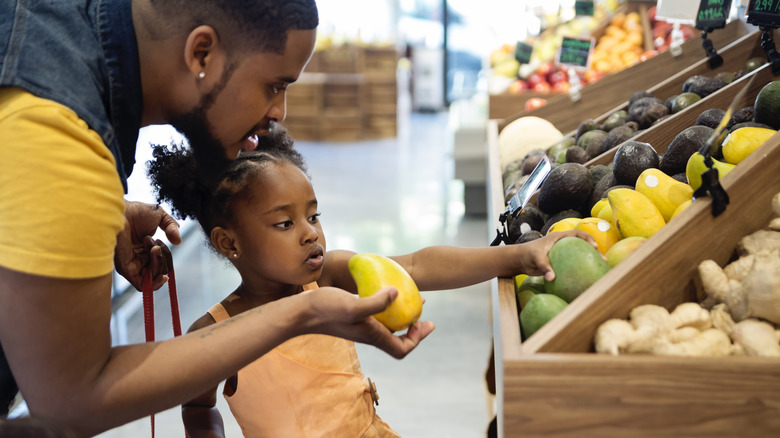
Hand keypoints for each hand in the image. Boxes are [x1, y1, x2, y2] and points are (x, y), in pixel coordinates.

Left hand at [115, 201, 180, 289]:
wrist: (120, 211)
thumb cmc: (134, 212)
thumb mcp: (160, 216)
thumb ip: (172, 227)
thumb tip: (178, 242)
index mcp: (143, 249)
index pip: (160, 262)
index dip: (166, 256)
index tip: (161, 242)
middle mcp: (137, 258)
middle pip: (159, 271)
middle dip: (164, 258)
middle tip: (157, 244)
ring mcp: (132, 265)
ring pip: (153, 278)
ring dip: (160, 264)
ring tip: (154, 247)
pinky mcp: (126, 270)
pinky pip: (143, 285)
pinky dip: (155, 283)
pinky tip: (162, 274)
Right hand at [297, 287, 434, 358]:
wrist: (300, 312)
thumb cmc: (325, 310)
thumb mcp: (352, 305)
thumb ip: (375, 302)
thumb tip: (397, 293)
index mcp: (373, 336)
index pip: (402, 349)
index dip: (417, 339)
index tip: (426, 323)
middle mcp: (368, 334)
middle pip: (398, 339)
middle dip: (414, 328)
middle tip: (423, 311)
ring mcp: (360, 326)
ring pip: (387, 326)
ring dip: (401, 316)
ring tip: (409, 298)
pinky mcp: (352, 317)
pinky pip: (376, 315)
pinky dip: (386, 307)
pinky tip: (383, 289)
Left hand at [518, 230, 600, 281]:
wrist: (520, 260)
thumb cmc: (527, 254)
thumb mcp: (536, 258)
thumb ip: (544, 267)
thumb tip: (552, 278)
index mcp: (559, 237)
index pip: (578, 234)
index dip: (588, 238)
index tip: (594, 247)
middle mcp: (563, 243)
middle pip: (583, 244)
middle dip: (595, 250)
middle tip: (603, 260)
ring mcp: (563, 253)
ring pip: (580, 254)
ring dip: (591, 260)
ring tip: (601, 268)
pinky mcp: (561, 262)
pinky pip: (574, 265)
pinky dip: (581, 269)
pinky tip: (587, 277)